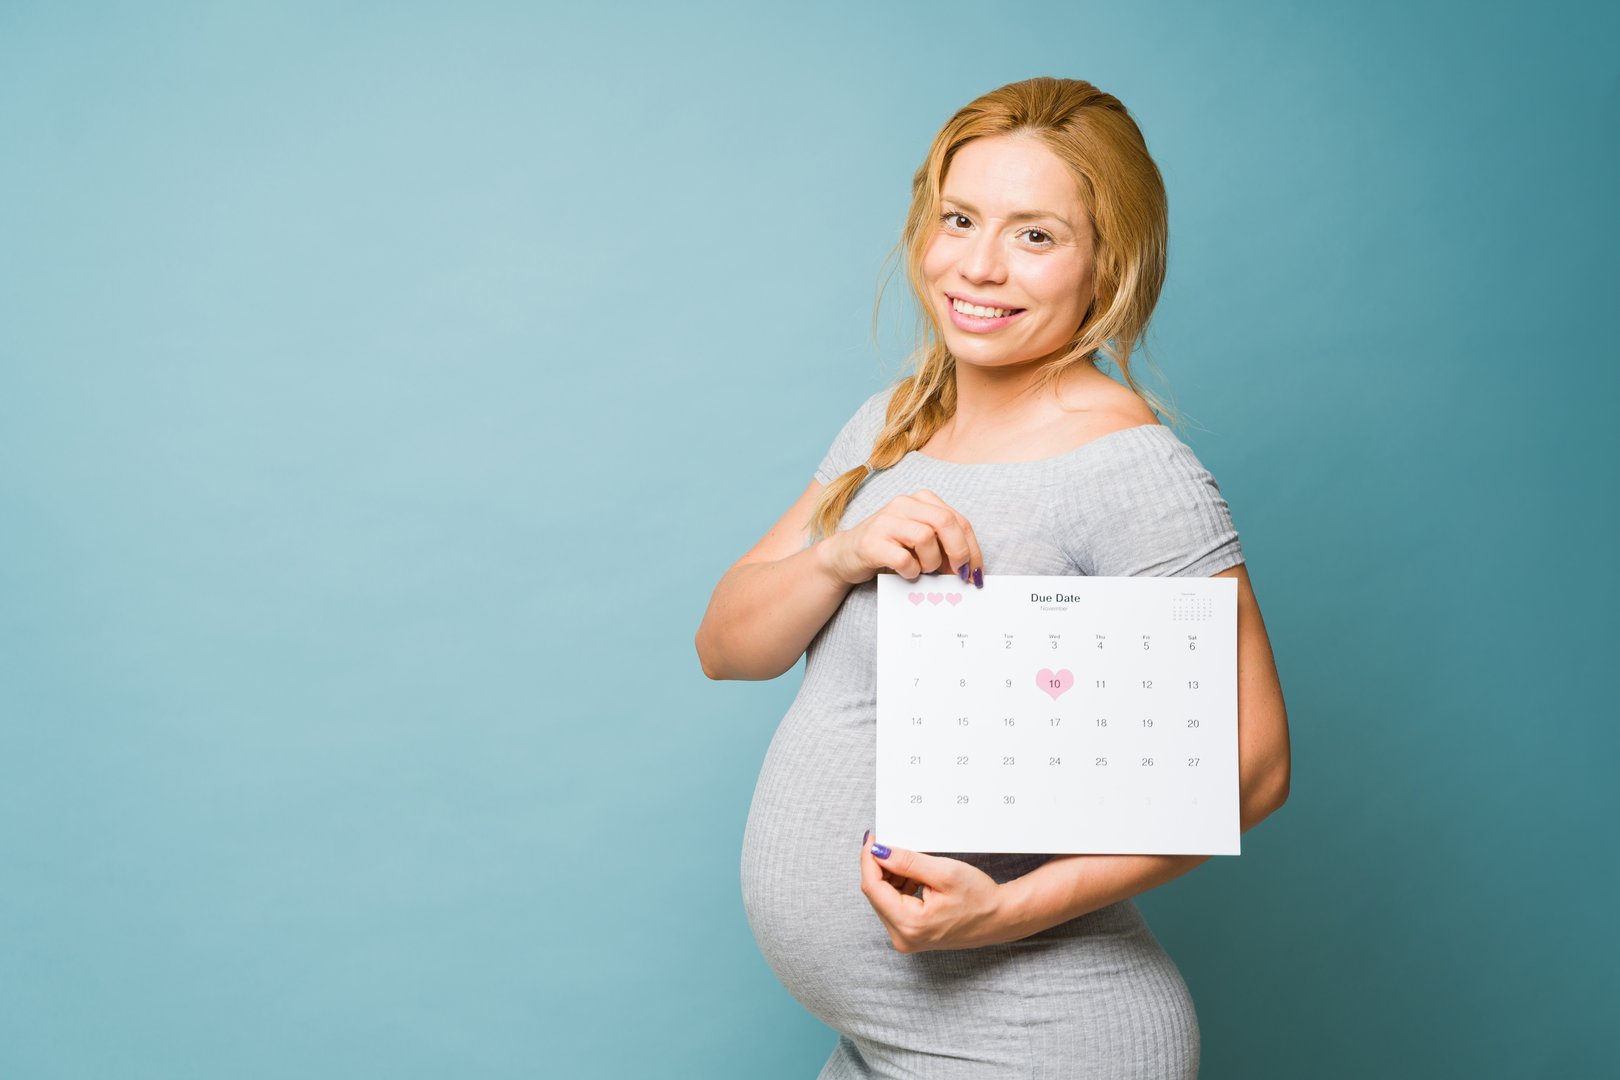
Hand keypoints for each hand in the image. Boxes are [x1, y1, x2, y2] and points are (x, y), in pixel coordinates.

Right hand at [818, 490, 984, 586]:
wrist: (845, 555)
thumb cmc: (889, 549)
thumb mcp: (920, 540)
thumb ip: (944, 544)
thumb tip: (971, 568)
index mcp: (921, 500)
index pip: (959, 520)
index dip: (972, 549)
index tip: (975, 572)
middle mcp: (903, 503)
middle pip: (946, 522)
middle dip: (959, 553)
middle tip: (958, 575)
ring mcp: (885, 520)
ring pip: (926, 538)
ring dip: (931, 563)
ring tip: (923, 570)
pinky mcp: (871, 541)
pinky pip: (903, 558)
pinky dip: (911, 571)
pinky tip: (907, 573)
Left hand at [859, 832, 1012, 951]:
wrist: (1000, 918)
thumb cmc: (979, 898)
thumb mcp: (943, 872)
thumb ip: (907, 862)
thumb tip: (878, 852)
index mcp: (909, 924)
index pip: (873, 887)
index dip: (869, 859)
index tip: (873, 838)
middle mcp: (903, 937)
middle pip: (876, 894)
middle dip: (881, 867)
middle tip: (893, 844)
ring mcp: (906, 938)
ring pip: (884, 899)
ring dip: (891, 877)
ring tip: (913, 864)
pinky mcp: (911, 935)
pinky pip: (894, 906)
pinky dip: (899, 887)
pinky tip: (914, 878)